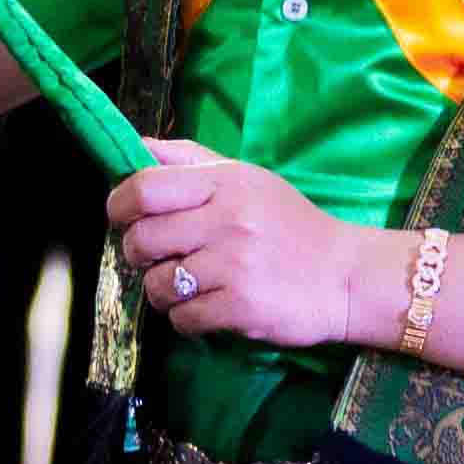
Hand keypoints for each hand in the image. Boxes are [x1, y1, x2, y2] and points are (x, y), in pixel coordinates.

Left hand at [108, 146, 378, 350]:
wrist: (345, 275)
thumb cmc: (290, 224)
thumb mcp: (247, 178)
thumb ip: (190, 160)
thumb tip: (136, 145)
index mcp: (225, 182)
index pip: (145, 187)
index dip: (118, 205)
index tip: (120, 217)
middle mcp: (227, 220)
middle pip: (142, 239)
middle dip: (137, 253)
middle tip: (157, 256)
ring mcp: (234, 266)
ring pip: (157, 284)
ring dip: (162, 291)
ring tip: (186, 285)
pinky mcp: (240, 307)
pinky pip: (182, 318)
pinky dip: (186, 318)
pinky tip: (207, 307)